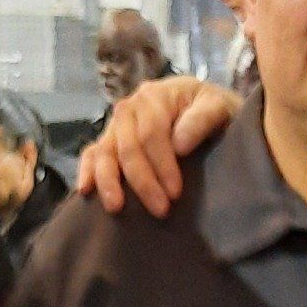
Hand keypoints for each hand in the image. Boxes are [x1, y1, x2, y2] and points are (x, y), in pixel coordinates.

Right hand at [76, 78, 239, 217]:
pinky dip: (88, 171)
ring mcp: (118, 124)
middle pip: (128, 146)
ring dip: (109, 181)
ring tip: (116, 207)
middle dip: (143, 181)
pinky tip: (86, 191)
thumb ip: (202, 120)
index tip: (175, 192)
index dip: (162, 164)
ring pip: (106, 152)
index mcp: (155, 96)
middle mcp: (131, 107)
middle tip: (161, 210)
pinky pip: (92, 153)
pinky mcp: (111, 140)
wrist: (211, 111)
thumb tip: (179, 144)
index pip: (152, 133)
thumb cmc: (216, 111)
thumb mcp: (220, 108)